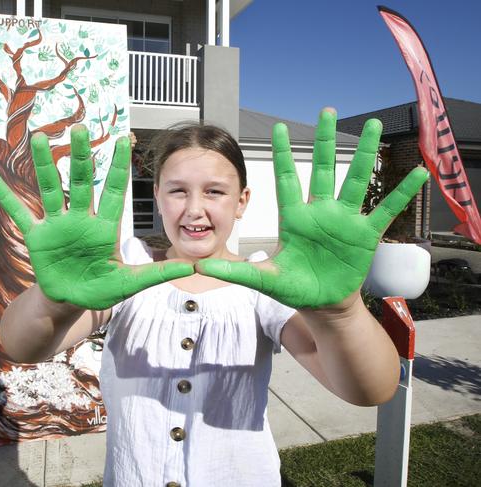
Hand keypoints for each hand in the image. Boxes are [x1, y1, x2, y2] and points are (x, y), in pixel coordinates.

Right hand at [0, 125, 192, 309]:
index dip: (119, 166)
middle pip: (82, 182)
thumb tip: (192, 269)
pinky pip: (20, 213)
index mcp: (105, 227)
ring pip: (51, 189)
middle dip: (82, 157)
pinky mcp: (37, 236)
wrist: (71, 302)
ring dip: (46, 165)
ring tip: (42, 139)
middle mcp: (81, 219)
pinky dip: (6, 197)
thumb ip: (157, 273)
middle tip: (81, 129)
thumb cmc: (101, 289)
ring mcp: (58, 225)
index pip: (115, 190)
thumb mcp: (130, 282)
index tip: (125, 139)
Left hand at [196, 109, 428, 308]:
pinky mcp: (366, 235)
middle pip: (322, 169)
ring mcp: (344, 221)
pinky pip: (386, 209)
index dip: (282, 154)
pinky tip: (418, 171)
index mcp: (294, 218)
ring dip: (365, 154)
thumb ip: (235, 272)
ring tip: (374, 125)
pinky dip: (402, 192)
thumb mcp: (263, 280)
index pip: (286, 179)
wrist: (322, 304)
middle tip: (327, 111)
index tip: (278, 128)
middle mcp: (320, 212)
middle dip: (324, 141)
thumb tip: (201, 268)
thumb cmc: (294, 289)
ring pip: (356, 180)